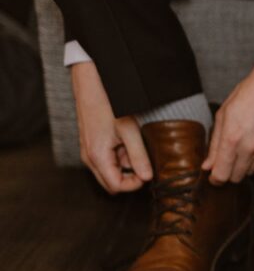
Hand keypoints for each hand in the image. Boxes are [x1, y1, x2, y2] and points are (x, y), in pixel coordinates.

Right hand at [71, 62, 152, 193]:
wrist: (91, 85)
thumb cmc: (108, 105)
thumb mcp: (129, 131)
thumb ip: (138, 156)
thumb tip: (148, 178)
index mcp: (97, 157)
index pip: (116, 186)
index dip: (135, 184)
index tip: (148, 172)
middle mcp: (89, 158)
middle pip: (112, 183)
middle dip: (130, 176)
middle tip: (143, 161)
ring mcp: (89, 151)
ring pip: (111, 170)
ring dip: (125, 163)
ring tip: (134, 143)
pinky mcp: (92, 144)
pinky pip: (107, 158)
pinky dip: (119, 154)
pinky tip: (127, 138)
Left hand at [203, 42, 253, 184]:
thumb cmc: (250, 92)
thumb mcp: (224, 114)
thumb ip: (216, 143)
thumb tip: (209, 164)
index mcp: (232, 139)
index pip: (221, 174)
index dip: (215, 179)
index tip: (214, 177)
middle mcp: (250, 148)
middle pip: (237, 177)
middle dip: (229, 173)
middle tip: (226, 163)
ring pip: (252, 169)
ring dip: (244, 164)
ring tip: (244, 145)